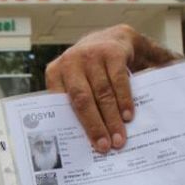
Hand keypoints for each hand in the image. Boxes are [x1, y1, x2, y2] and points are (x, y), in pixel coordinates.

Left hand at [45, 25, 138, 152]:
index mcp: (56, 72)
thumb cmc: (92, 70)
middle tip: (106, 146)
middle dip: (95, 125)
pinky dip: (124, 101)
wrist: (113, 38)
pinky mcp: (112, 52)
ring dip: (112, 118)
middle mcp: (71, 61)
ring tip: (120, 138)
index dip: (71, 125)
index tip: (81, 145)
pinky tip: (128, 116)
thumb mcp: (77, 80)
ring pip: (102, 93)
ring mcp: (92, 55)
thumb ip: (75, 103)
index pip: (60, 103)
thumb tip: (81, 140)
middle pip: (82, 99)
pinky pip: (119, 81)